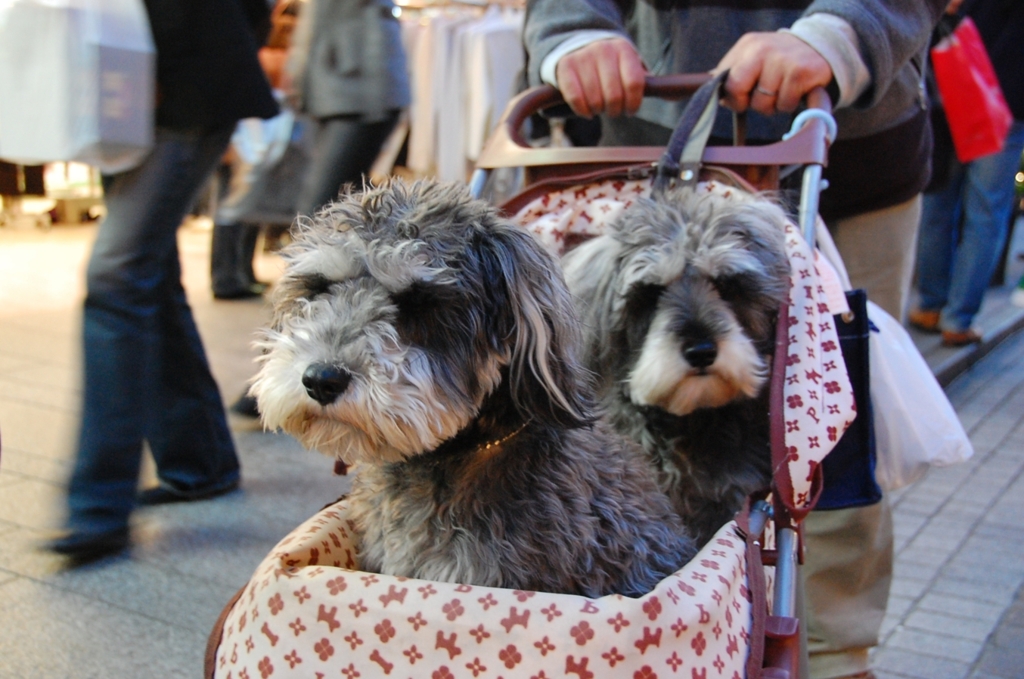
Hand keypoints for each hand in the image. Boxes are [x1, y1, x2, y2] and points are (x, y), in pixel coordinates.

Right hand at [554, 37, 646, 117]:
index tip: (630, 111)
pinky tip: (587, 111)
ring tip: (599, 107)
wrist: (578, 47)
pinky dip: (583, 111)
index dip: (634, 103)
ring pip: (595, 100)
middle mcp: (603, 50)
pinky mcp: (565, 67)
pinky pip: (576, 98)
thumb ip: (646, 82)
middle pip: (614, 96)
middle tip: (613, 110)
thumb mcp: (628, 65)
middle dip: (615, 110)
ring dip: (598, 111)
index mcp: (623, 49)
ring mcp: (583, 57)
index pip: (634, 83)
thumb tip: (675, 96)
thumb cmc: (610, 65)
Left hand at [714, 32, 832, 115]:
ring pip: (763, 103)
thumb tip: (718, 96)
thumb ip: (734, 74)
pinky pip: (784, 104)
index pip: (725, 80)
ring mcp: (782, 60)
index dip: (732, 97)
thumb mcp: (755, 59)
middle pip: (738, 90)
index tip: (742, 99)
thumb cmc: (781, 60)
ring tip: (782, 90)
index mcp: (748, 45)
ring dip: (773, 105)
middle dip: (748, 102)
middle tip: (762, 98)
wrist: (822, 48)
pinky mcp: (801, 72)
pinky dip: (789, 104)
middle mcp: (763, 49)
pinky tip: (795, 91)